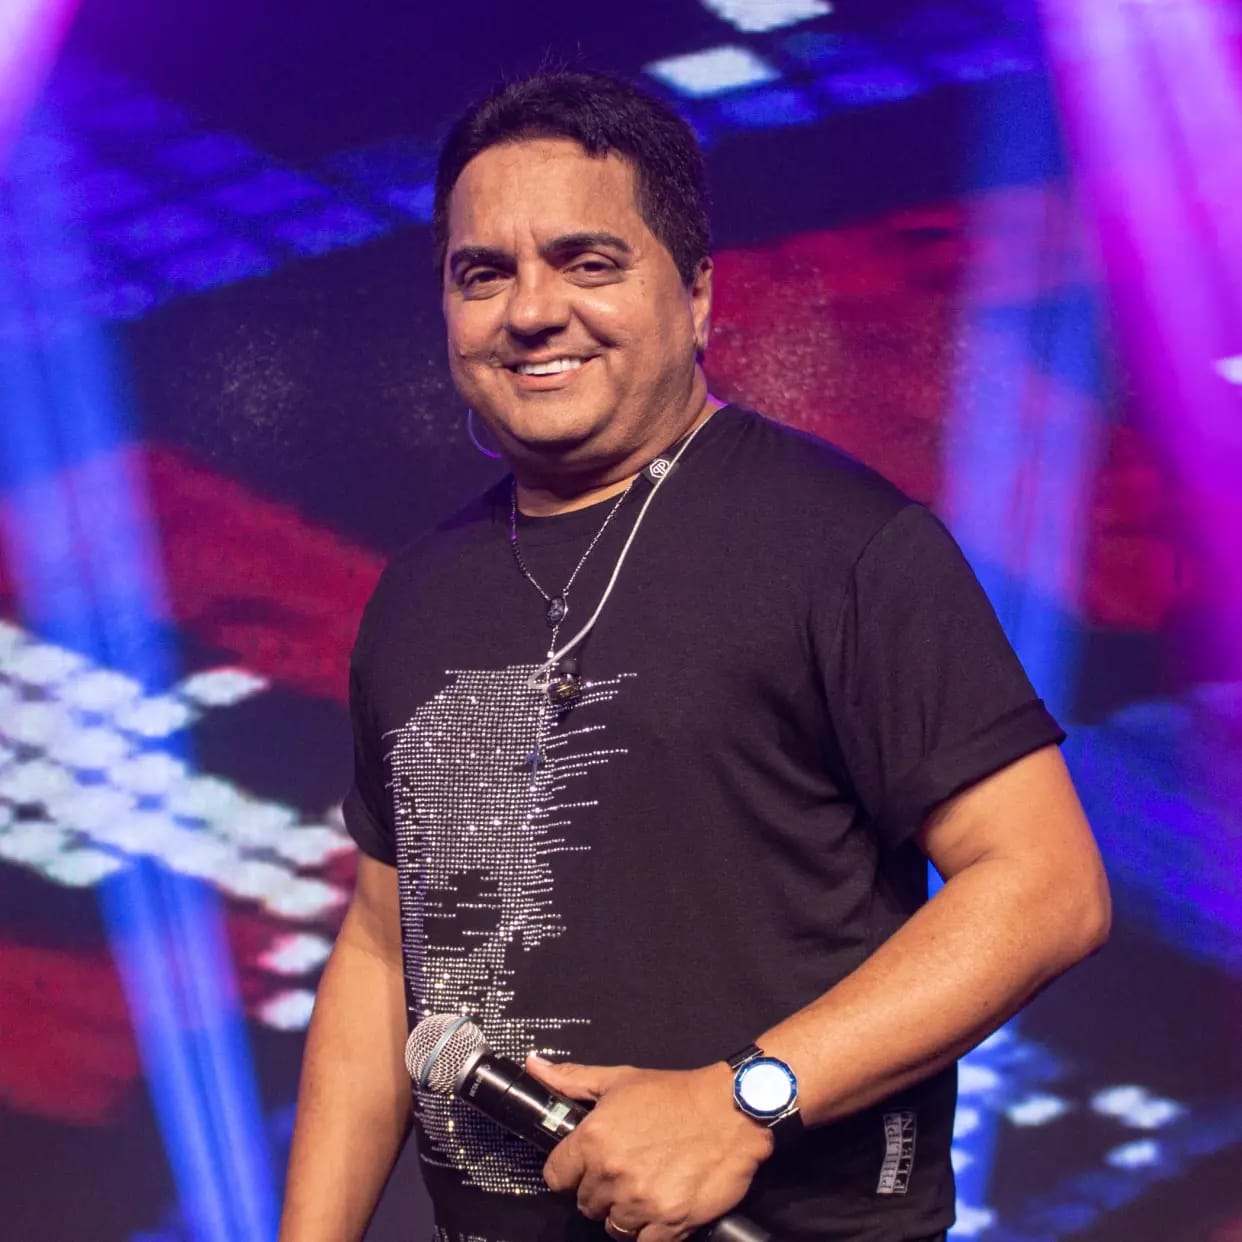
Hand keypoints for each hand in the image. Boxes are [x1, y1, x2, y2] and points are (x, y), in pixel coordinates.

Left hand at [526, 1054, 772, 1241]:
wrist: (731, 1109)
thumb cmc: (675, 1094)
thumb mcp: (621, 1079)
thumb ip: (573, 1079)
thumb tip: (535, 1066)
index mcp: (594, 1139)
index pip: (557, 1176)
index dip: (570, 1171)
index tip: (585, 1167)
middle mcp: (613, 1173)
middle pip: (585, 1203)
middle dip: (601, 1190)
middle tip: (625, 1171)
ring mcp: (641, 1202)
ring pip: (613, 1227)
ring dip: (624, 1213)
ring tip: (644, 1190)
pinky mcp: (670, 1222)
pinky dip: (649, 1232)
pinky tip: (660, 1210)